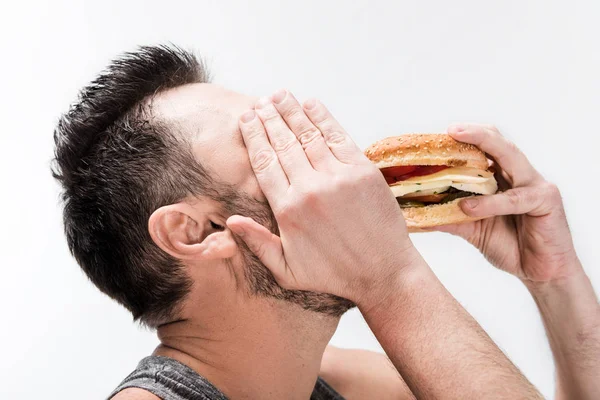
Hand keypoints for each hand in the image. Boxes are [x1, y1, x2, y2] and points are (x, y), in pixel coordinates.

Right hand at [227, 90, 418, 304]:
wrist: (384, 273)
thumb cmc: (334, 274)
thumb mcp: (288, 271)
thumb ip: (258, 243)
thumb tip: (232, 220)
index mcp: (288, 209)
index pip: (264, 162)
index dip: (253, 137)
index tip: (246, 120)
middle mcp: (310, 188)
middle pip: (282, 143)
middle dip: (268, 119)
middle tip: (259, 102)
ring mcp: (338, 177)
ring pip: (308, 135)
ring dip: (291, 112)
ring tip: (279, 95)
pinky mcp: (363, 171)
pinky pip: (338, 137)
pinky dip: (323, 118)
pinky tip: (311, 104)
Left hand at [433, 123, 578, 282]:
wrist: (541, 272)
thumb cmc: (511, 246)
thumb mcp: (472, 229)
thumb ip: (449, 217)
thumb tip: (415, 214)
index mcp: (503, 177)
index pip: (486, 147)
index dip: (466, 138)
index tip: (440, 134)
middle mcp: (520, 174)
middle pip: (499, 143)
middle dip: (475, 133)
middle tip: (451, 130)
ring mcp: (535, 184)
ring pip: (510, 158)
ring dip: (484, 149)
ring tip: (456, 152)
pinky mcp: (546, 200)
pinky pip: (515, 198)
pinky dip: (490, 202)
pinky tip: (469, 206)